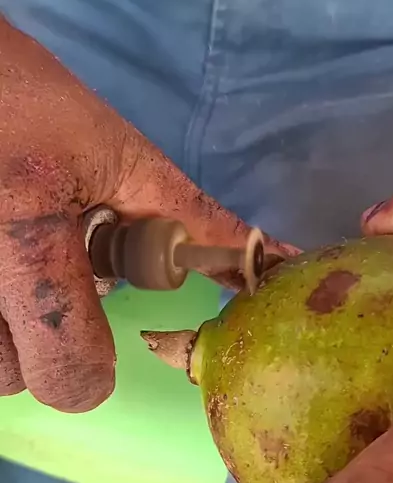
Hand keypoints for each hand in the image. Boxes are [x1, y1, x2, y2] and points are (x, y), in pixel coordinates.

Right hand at [0, 18, 291, 411]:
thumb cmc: (31, 101)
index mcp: (24, 237)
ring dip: (5, 339)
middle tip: (46, 286)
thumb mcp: (119, 154)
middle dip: (43, 348)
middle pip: (15, 382)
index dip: (91, 367)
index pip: (66, 371)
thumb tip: (275, 264)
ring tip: (11, 274)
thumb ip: (194, 221)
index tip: (94, 330)